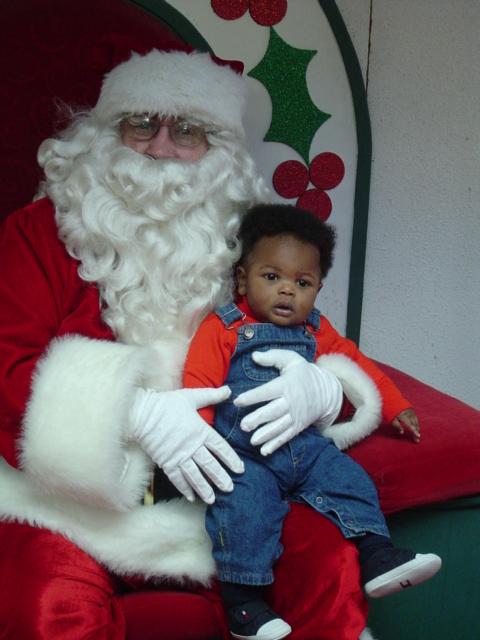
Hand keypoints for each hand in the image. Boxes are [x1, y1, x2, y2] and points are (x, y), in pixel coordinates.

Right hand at [129, 386, 243, 503]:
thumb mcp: (192, 397)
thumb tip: (229, 390)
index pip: (221, 448)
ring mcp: (179, 456)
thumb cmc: (167, 403)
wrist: (143, 413)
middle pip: (210, 466)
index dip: (231, 459)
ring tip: (213, 499)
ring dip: (204, 488)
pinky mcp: (166, 462)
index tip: (239, 469)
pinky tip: (191, 497)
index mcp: (201, 431)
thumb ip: (212, 395)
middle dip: (221, 478)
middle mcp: (192, 446)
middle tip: (230, 488)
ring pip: (195, 475)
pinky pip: (177, 478)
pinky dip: (184, 488)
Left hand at [234, 349, 342, 455]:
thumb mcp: (291, 360)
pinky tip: (264, 451)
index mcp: (286, 385)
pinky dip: (276, 444)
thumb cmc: (304, 374)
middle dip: (258, 419)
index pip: (267, 391)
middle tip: (243, 425)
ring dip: (265, 434)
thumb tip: (254, 356)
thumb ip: (273, 356)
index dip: (252, 396)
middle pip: (272, 412)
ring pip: (279, 426)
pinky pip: (287, 436)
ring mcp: (295, 416)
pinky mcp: (298, 426)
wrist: (327, 391)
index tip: (237, 401)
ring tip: (252, 441)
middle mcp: (291, 402)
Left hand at [391, 408, 420, 442]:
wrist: (390, 399)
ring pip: (416, 421)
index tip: (418, 436)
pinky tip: (416, 427)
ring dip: (417, 428)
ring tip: (416, 435)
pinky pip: (415, 418)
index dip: (414, 431)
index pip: (410, 425)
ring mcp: (410, 410)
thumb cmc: (389, 410)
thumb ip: (396, 426)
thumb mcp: (390, 419)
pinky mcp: (411, 409)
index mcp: (403, 415)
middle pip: (414, 424)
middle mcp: (408, 413)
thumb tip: (402, 432)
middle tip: (417, 439)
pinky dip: (416, 423)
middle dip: (416, 431)